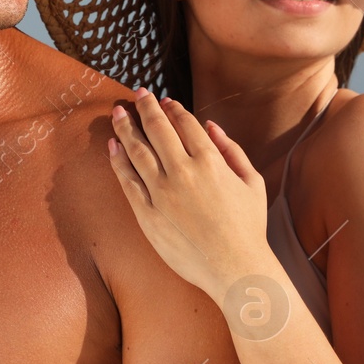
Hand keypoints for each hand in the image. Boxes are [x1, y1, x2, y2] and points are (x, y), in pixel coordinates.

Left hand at [107, 89, 273, 296]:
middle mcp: (183, 172)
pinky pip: (127, 180)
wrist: (234, 269)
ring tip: (117, 113)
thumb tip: (210, 125)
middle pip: (157, 129)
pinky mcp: (147, 214)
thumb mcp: (251, 182)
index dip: (172, 108)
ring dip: (125, 127)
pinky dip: (118, 160)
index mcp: (211, 161)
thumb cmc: (249, 227)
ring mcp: (162, 193)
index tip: (163, 100)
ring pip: (136, 151)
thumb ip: (231, 150)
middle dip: (145, 107)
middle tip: (137, 94)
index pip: (185, 123)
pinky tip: (112, 146)